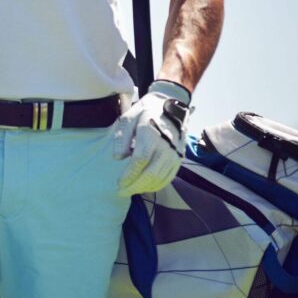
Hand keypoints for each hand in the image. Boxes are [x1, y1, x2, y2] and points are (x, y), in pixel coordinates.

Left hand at [113, 80, 192, 195]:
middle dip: (135, 185)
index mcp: (151, 133)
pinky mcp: (179, 157)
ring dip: (145, 187)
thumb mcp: (128, 118)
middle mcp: (166, 144)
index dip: (129, 174)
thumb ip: (121, 137)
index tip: (118, 183)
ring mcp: (175, 152)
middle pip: (151, 172)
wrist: (170, 105)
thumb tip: (118, 157)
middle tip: (121, 192)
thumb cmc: (144, 112)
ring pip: (161, 177)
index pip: (140, 159)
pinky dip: (157, 185)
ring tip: (131, 190)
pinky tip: (145, 187)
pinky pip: (169, 176)